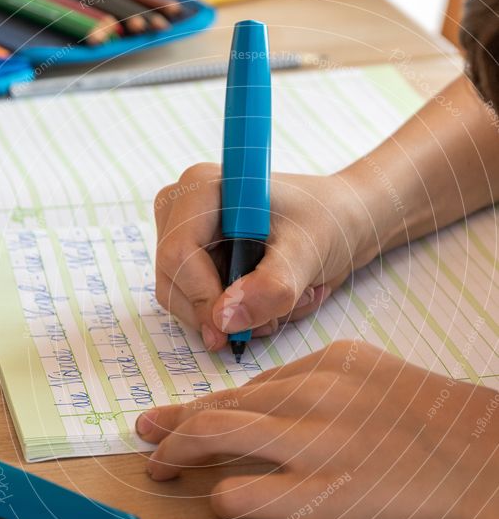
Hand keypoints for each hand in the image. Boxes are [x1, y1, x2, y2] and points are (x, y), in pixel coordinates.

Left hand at [136, 342, 498, 518]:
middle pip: (220, 404)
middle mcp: (311, 394)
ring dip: (177, 450)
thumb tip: (268, 405)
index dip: (205, 404)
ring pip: (216, 434)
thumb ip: (319, 386)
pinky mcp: (319, 495)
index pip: (246, 385)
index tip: (178, 415)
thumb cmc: (434, 422)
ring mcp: (313, 443)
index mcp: (326, 363)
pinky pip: (243, 491)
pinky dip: (219, 496)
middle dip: (173, 422)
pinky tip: (217, 502)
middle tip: (145, 435)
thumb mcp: (375, 379)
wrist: (484, 461)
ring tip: (158, 467)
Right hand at [154, 163, 374, 350]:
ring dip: (238, 317)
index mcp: (202, 188)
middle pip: (174, 282)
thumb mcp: (307, 252)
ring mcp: (186, 236)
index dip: (201, 298)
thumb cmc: (327, 220)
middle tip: (276, 317)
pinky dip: (239, 315)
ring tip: (287, 301)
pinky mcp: (197, 261)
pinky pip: (201, 306)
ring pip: (186, 302)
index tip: (234, 330)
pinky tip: (275, 299)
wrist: (343, 221)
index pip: (178, 254)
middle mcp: (183, 209)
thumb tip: (224, 320)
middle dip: (224, 312)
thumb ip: (271, 286)